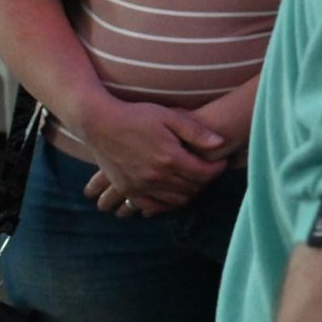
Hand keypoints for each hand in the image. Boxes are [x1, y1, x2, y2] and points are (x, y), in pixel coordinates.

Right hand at [74, 97, 226, 214]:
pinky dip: (166, 203)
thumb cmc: (136, 115)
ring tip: (192, 180)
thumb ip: (196, 131)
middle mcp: (156, 176)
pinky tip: (171, 193)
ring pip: (175, 200)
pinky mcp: (127, 189)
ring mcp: (140, 185)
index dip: (218, 169)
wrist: (99, 123)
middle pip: (192, 188)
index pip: (205, 174)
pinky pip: (152, 206)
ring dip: (188, 193)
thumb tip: (220, 143)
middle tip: (208, 170)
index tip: (222, 162)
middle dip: (205, 181)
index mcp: (170, 158)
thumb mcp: (170, 116)